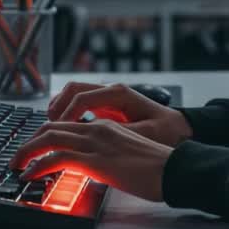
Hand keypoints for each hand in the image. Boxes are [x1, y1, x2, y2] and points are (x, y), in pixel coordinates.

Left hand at [9, 119, 173, 201]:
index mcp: (106, 125)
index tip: (33, 147)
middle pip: (52, 127)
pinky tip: (29, 175)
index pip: (66, 123)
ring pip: (49, 138)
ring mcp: (96, 142)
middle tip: (17, 156)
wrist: (175, 169)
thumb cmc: (158, 167)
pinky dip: (37, 165)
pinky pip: (57, 158)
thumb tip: (92, 168)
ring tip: (16, 165)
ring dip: (27, 151)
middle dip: (29, 141)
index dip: (44, 134)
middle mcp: (98, 128)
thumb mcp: (128, 155)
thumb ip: (107, 156)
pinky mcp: (96, 159)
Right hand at [47, 82, 191, 146]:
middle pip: (73, 89)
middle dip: (57, 108)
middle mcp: (112, 91)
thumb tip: (96, 139)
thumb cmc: (167, 132)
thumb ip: (121, 135)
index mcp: (120, 94)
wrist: (180, 129)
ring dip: (60, 108)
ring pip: (74, 93)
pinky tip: (64, 129)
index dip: (66, 115)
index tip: (57, 131)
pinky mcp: (106, 107)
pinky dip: (68, 112)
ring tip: (51, 128)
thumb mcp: (146, 135)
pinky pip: (80, 103)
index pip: (82, 97)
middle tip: (47, 129)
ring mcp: (108, 98)